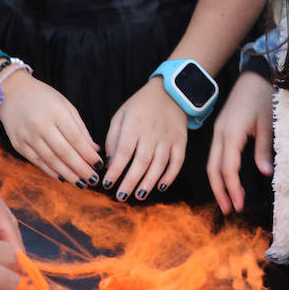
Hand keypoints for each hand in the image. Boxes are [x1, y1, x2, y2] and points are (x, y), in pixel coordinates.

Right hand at [0, 70, 101, 186]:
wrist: (11, 94)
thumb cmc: (44, 98)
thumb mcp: (65, 105)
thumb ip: (80, 127)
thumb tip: (94, 149)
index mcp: (56, 112)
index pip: (75, 138)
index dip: (88, 154)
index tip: (99, 165)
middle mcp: (40, 125)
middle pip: (64, 152)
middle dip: (80, 168)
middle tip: (94, 180)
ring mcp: (27, 136)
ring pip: (50, 160)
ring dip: (67, 174)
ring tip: (81, 183)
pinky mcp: (19, 145)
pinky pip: (37, 162)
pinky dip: (51, 171)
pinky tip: (62, 178)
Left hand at [103, 78, 188, 200]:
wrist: (170, 91)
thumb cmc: (141, 105)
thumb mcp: (121, 115)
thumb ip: (113, 138)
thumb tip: (109, 163)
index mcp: (134, 125)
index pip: (123, 152)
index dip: (115, 170)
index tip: (107, 184)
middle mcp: (152, 133)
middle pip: (141, 162)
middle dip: (130, 182)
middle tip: (121, 197)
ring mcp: (168, 138)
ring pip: (159, 164)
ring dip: (149, 182)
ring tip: (139, 195)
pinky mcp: (181, 141)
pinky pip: (177, 161)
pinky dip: (170, 175)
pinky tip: (161, 186)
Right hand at [207, 71, 273, 213]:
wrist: (255, 75)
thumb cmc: (263, 96)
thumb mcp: (267, 123)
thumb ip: (264, 149)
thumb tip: (265, 173)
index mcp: (231, 133)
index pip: (228, 168)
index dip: (233, 188)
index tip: (240, 204)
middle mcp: (220, 133)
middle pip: (213, 169)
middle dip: (220, 191)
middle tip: (229, 210)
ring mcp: (218, 130)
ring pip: (211, 162)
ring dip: (218, 183)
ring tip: (227, 201)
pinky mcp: (221, 128)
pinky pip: (215, 154)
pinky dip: (219, 170)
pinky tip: (226, 179)